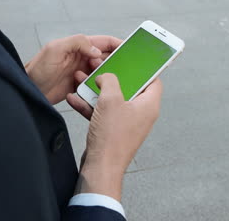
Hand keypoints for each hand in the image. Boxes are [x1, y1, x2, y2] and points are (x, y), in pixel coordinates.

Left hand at [25, 35, 121, 104]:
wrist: (28, 90)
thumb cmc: (37, 68)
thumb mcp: (55, 49)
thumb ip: (77, 43)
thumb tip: (95, 50)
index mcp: (78, 45)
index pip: (103, 41)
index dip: (118, 44)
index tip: (131, 49)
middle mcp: (81, 58)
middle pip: (106, 57)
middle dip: (116, 62)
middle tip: (124, 70)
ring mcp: (80, 73)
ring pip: (101, 73)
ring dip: (106, 77)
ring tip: (109, 82)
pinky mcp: (78, 86)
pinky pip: (94, 86)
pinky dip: (99, 88)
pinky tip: (102, 92)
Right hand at [75, 74, 162, 200]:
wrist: (101, 167)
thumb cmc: (112, 138)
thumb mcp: (110, 100)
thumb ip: (110, 81)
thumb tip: (107, 76)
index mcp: (148, 105)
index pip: (152, 80)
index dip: (142, 69)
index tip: (130, 61)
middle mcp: (140, 114)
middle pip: (129, 88)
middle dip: (111, 78)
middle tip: (101, 69)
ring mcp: (126, 122)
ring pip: (112, 100)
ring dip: (96, 91)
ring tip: (83, 81)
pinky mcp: (112, 130)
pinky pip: (102, 112)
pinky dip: (90, 105)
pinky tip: (75, 99)